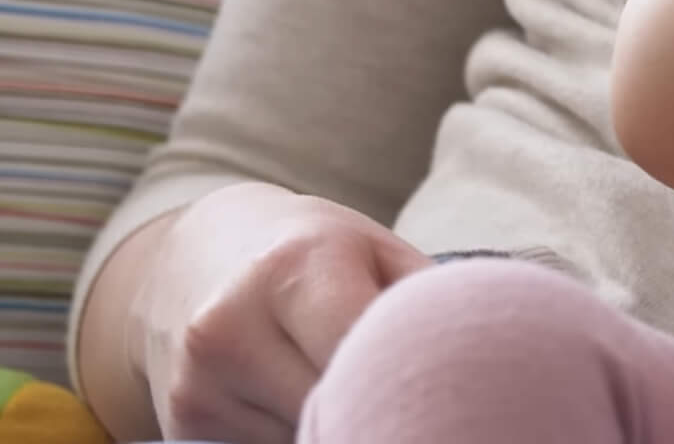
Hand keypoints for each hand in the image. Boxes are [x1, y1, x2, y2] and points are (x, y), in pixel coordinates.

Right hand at [134, 182, 429, 442]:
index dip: (404, 379)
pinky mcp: (183, 424)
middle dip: (377, 410)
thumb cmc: (318, 253)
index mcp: (294, 268)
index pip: (360, 352)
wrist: (201, 257)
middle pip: (331, 407)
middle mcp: (229, 326)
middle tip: (412, 403)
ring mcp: (197, 383)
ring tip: (354, 391)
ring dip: (340, 426)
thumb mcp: (378, 252)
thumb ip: (426, 305)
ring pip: (301, 438)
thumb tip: (485, 359)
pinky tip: (311, 405)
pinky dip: (300, 436)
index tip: (441, 394)